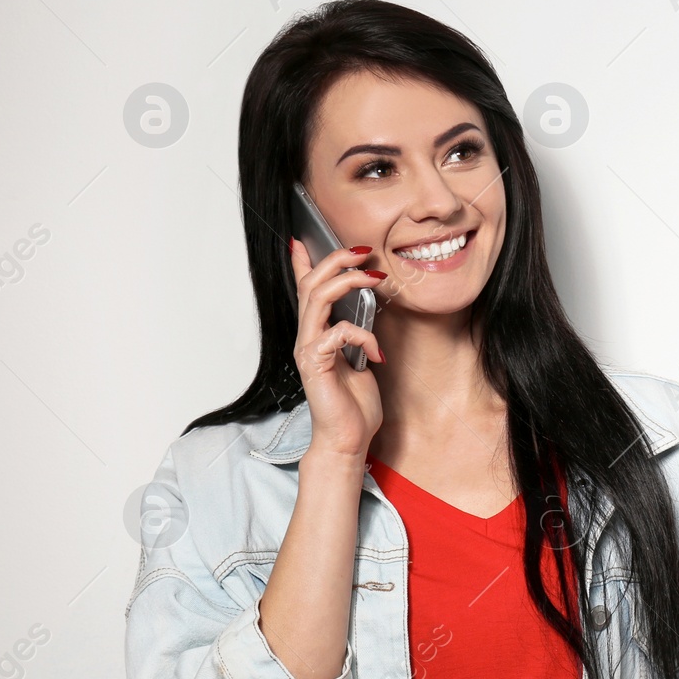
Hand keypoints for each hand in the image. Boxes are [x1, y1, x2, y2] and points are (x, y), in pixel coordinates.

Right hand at [288, 237, 385, 457]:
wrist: (348, 439)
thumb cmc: (354, 404)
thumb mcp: (360, 358)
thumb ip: (356, 334)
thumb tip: (365, 313)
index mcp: (316, 333)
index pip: (304, 290)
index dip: (302, 263)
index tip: (302, 239)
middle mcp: (306, 337)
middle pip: (311, 284)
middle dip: (337, 260)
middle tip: (364, 250)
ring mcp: (307, 349)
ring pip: (318, 298)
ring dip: (349, 282)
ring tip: (375, 279)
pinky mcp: (315, 364)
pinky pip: (337, 333)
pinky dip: (362, 335)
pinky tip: (377, 352)